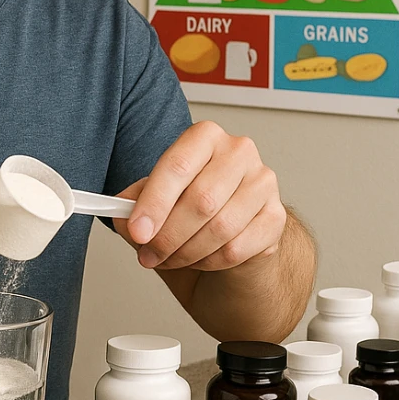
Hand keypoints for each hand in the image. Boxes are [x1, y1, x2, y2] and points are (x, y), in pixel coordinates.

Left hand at [115, 121, 286, 271]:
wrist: (230, 250)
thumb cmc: (191, 218)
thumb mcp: (155, 207)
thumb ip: (135, 205)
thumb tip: (122, 214)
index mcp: (204, 138)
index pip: (177, 166)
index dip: (153, 203)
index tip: (137, 231)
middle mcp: (239, 152)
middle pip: (200, 200)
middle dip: (167, 235)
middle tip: (148, 254)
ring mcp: (263, 183)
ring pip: (220, 227)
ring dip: (186, 252)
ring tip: (170, 259)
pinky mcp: (276, 217)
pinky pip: (238, 247)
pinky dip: (210, 262)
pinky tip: (200, 261)